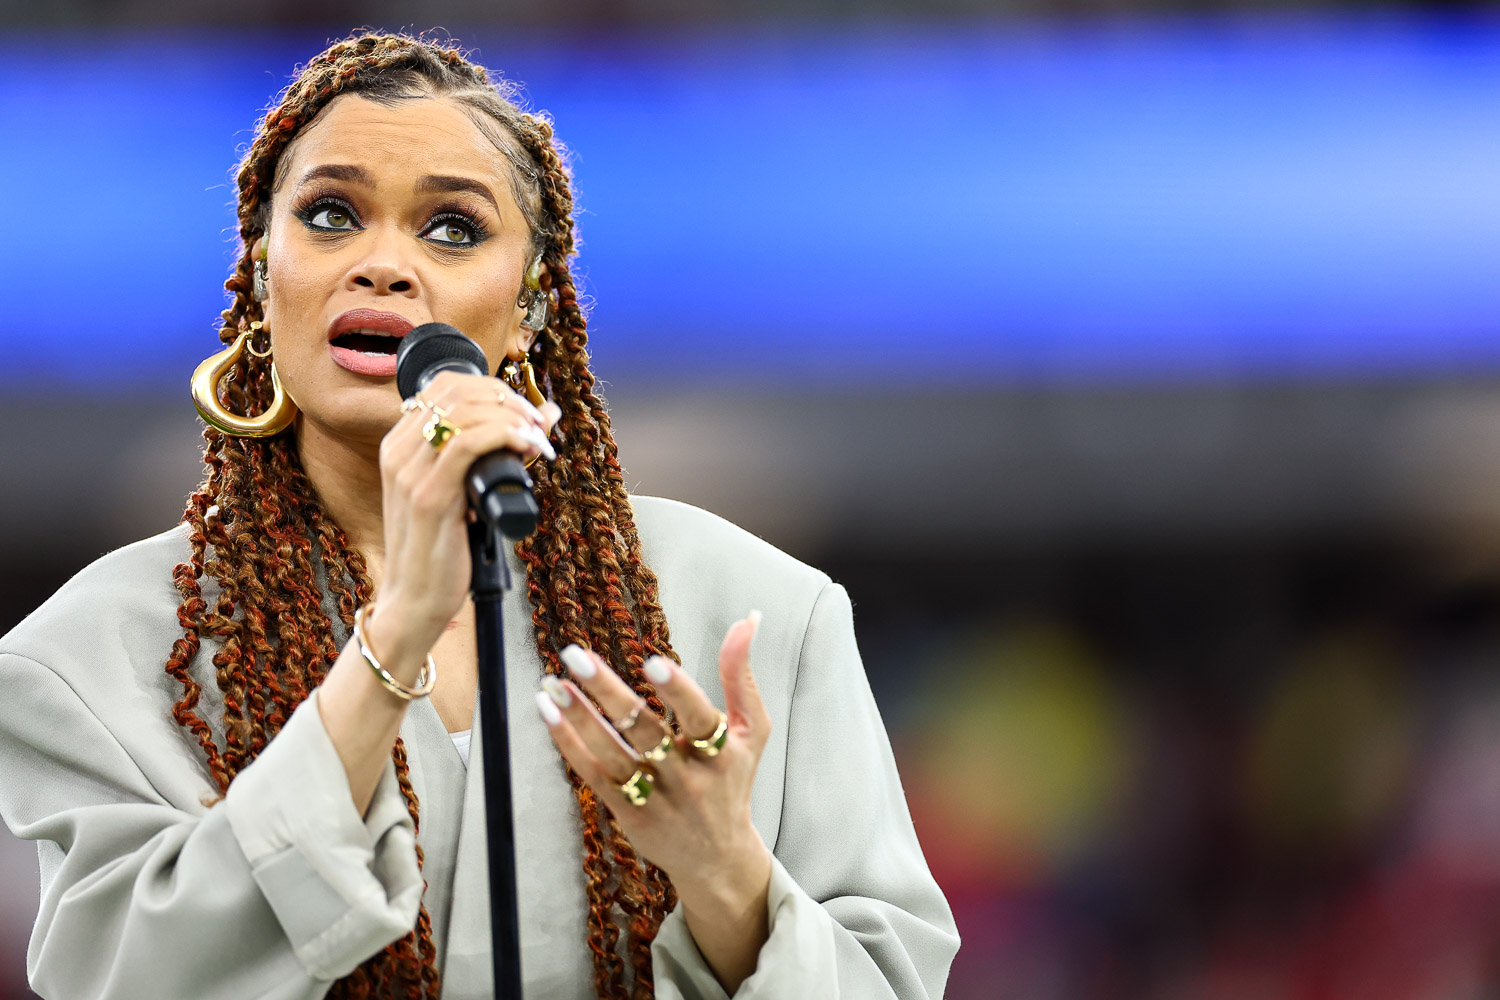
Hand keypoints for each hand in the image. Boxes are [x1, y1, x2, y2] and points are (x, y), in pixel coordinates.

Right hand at [369, 371, 560, 669]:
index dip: (493, 387)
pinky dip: (505, 435)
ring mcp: (409, 472)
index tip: (526, 410)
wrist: (414, 603)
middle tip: (539, 424)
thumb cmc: (442, 551)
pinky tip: (527, 447)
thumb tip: (547, 416)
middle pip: (457, 390)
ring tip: (539, 439)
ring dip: (513, 416)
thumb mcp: (465, 494)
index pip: (445, 385)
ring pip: (464, 410)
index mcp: (400, 445)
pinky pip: (467, 443)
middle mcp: (398, 451)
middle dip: (509, 399)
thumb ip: (494, 455)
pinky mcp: (428, 496)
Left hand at [536, 614, 772, 905]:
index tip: (652, 662)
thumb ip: (742, 676)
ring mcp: (654, 798)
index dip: (677, 691)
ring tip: (553, 684)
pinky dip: (569, 744)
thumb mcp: (753, 731)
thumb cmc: (733, 781)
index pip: (699, 718)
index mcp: (722, 752)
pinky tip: (549, 713)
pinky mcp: (627, 814)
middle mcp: (687, 777)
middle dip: (609, 692)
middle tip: (578, 656)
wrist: (717, 858)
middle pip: (645, 732)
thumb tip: (748, 619)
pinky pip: (594, 775)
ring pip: (611, 755)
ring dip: (579, 718)